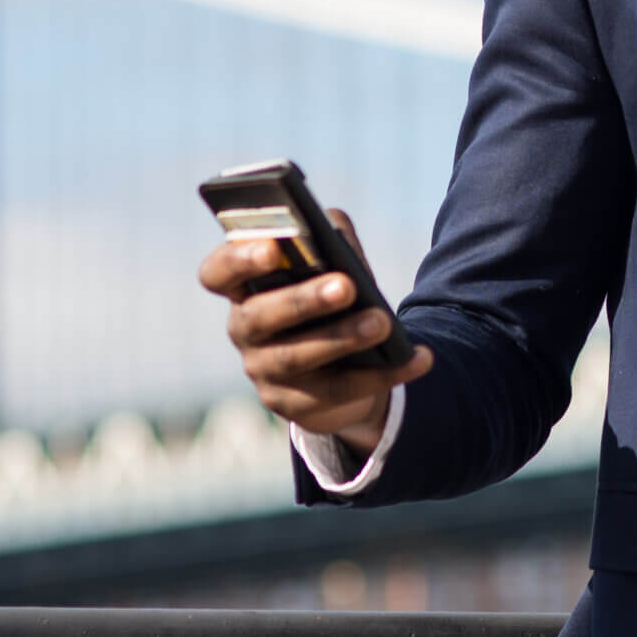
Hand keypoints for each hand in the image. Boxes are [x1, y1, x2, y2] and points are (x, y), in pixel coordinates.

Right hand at [202, 207, 431, 457]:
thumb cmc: (333, 296)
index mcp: (244, 287)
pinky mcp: (296, 405)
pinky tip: (418, 358)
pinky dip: (384, 374)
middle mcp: (245, 330)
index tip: (273, 248)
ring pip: (297, 357)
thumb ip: (328, 238)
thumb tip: (333, 231)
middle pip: (260, 316)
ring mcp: (265, 371)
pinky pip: (339, 391)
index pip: (218, 273)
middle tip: (346, 286)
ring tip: (382, 322)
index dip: (238, 260)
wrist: (349, 361)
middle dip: (304, 300)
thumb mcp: (332, 262)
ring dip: (343, 337)